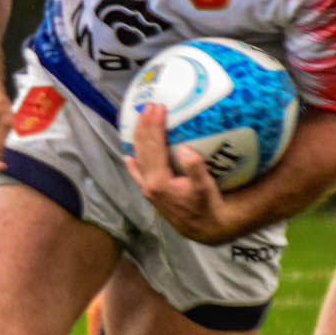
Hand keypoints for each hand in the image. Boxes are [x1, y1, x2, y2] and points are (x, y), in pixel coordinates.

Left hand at [123, 104, 233, 242]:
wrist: (205, 228)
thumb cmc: (208, 206)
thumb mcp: (205, 187)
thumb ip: (195, 168)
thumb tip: (185, 149)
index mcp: (160, 181)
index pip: (154, 147)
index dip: (154, 125)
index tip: (158, 107)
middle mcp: (149, 184)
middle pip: (143, 148)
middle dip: (145, 126)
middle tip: (149, 105)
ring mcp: (148, 188)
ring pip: (138, 157)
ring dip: (139, 137)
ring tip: (140, 118)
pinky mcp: (152, 193)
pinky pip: (138, 174)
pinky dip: (133, 163)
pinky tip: (128, 156)